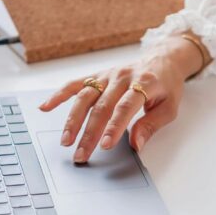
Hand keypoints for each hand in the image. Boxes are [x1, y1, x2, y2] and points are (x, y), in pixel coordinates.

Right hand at [39, 32, 204, 162]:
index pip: (124, 108)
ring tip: (65, 139)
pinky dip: (59, 95)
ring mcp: (107, 75)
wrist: (162, 61)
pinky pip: (75, 84)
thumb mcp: (169, 108)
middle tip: (80, 153)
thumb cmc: (166, 87)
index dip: (113, 127)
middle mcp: (122, 77)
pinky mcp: (97, 75)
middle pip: (101, 106)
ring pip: (85, 97)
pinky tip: (46, 107)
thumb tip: (136, 145)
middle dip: (89, 132)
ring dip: (73, 119)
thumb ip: (151, 125)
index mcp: (144, 84)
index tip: (104, 146)